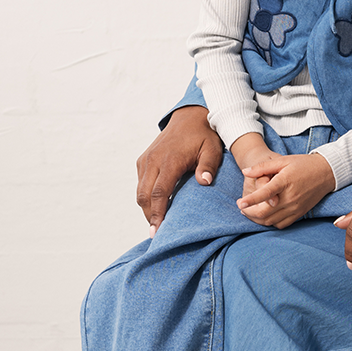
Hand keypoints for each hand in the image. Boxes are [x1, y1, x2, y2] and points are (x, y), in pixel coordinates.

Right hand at [136, 106, 223, 235]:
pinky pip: (141, 183)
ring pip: (140, 191)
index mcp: (169, 161)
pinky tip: (155, 207)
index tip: (157, 230)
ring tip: (156, 224)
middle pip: (144, 195)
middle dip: (149, 216)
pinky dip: (146, 197)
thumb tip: (204, 182)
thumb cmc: (203, 135)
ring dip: (146, 208)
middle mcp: (153, 160)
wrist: (190, 116)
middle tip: (156, 234)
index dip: (157, 214)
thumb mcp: (212, 149)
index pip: (159, 192)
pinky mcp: (144, 160)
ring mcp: (146, 160)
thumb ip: (208, 166)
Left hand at [232, 143, 335, 229]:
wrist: (326, 173)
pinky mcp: (299, 214)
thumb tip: (245, 172)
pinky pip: (281, 224)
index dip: (251, 200)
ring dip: (257, 219)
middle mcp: (290, 198)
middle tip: (241, 207)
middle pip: (265, 212)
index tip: (240, 203)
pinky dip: (270, 223)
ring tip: (249, 212)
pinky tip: (265, 216)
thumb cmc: (303, 164)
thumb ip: (262, 167)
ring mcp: (295, 208)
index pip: (265, 194)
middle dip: (249, 212)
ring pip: (271, 221)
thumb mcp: (283, 160)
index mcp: (285, 182)